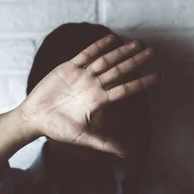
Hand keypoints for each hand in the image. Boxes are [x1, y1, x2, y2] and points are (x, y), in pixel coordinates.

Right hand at [18, 33, 161, 157]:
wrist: (34, 118)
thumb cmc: (57, 129)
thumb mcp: (82, 137)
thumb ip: (103, 143)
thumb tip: (125, 154)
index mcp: (98, 101)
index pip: (125, 89)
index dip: (142, 82)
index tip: (158, 77)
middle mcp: (93, 86)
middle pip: (119, 71)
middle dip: (136, 61)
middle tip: (153, 52)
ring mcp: (82, 76)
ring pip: (106, 60)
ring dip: (121, 51)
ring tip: (138, 43)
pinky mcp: (68, 68)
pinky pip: (86, 55)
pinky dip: (98, 47)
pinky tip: (111, 39)